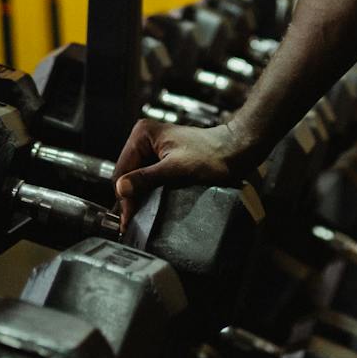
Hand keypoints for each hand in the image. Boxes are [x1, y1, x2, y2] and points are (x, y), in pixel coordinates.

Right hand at [111, 118, 245, 230]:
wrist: (235, 151)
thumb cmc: (211, 156)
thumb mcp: (176, 169)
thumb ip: (147, 178)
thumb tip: (121, 189)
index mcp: (142, 134)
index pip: (122, 170)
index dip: (124, 196)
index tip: (127, 218)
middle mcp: (144, 138)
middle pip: (127, 174)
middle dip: (130, 198)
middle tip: (131, 223)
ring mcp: (153, 148)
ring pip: (137, 178)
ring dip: (138, 197)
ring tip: (138, 218)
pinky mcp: (163, 158)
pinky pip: (148, 178)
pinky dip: (148, 192)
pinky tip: (149, 206)